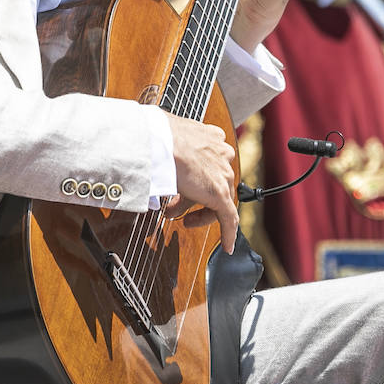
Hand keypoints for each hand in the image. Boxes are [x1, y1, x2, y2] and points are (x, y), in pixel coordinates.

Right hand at [165, 113, 238, 253]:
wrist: (157, 143)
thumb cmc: (155, 140)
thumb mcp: (166, 145)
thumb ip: (169, 157)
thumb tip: (156, 171)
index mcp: (210, 137)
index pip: (208, 163)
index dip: (194, 181)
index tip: (183, 190)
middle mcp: (221, 153)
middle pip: (212, 182)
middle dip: (192, 198)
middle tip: (175, 209)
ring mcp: (223, 173)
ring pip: (217, 200)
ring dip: (199, 213)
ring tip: (182, 221)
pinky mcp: (220, 193)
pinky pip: (228, 217)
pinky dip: (228, 233)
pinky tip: (226, 246)